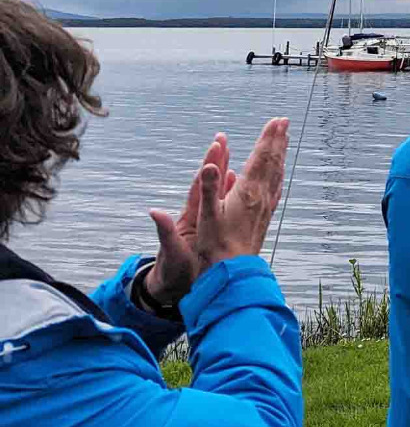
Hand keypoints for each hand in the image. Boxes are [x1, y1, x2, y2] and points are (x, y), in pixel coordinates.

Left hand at [144, 133, 233, 305]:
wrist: (174, 288)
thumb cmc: (172, 273)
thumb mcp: (171, 252)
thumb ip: (164, 231)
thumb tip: (154, 212)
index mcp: (189, 217)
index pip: (200, 186)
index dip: (209, 166)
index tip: (217, 145)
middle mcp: (197, 214)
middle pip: (208, 182)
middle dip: (216, 160)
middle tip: (222, 139)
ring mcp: (204, 220)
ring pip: (217, 191)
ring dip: (223, 170)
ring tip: (230, 151)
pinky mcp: (211, 228)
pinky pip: (224, 204)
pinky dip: (231, 190)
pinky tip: (237, 179)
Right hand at [194, 118, 289, 271]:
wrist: (233, 271)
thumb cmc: (216, 245)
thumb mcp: (207, 215)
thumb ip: (208, 188)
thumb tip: (209, 164)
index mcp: (248, 192)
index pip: (261, 158)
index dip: (268, 138)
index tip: (276, 121)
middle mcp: (261, 196)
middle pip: (273, 161)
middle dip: (278, 139)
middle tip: (284, 121)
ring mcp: (265, 206)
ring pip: (277, 173)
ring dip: (280, 154)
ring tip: (283, 140)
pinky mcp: (265, 216)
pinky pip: (275, 188)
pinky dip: (278, 173)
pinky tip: (279, 173)